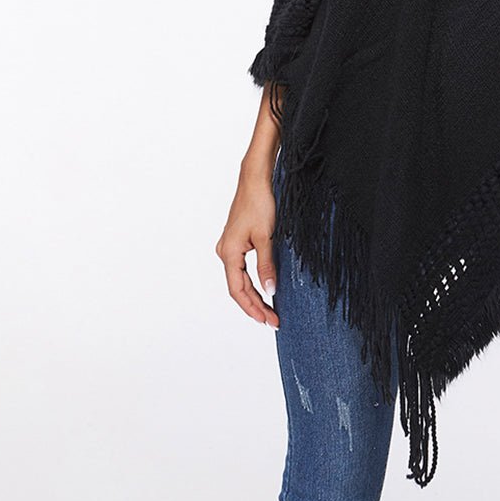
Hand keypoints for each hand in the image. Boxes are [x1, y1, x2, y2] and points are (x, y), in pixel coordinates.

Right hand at [216, 171, 280, 328]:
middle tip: (273, 320)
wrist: (255, 180)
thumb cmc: (259, 204)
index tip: (267, 320)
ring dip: (255, 295)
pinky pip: (242, 269)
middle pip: (239, 287)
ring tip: (270, 310)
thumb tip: (270, 290)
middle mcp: (225, 252)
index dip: (252, 308)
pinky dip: (253, 281)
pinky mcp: (237, 241)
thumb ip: (267, 266)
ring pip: (240, 279)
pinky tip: (264, 289)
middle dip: (256, 305)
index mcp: (229, 253)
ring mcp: (230, 247)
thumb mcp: (266, 238)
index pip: (238, 290)